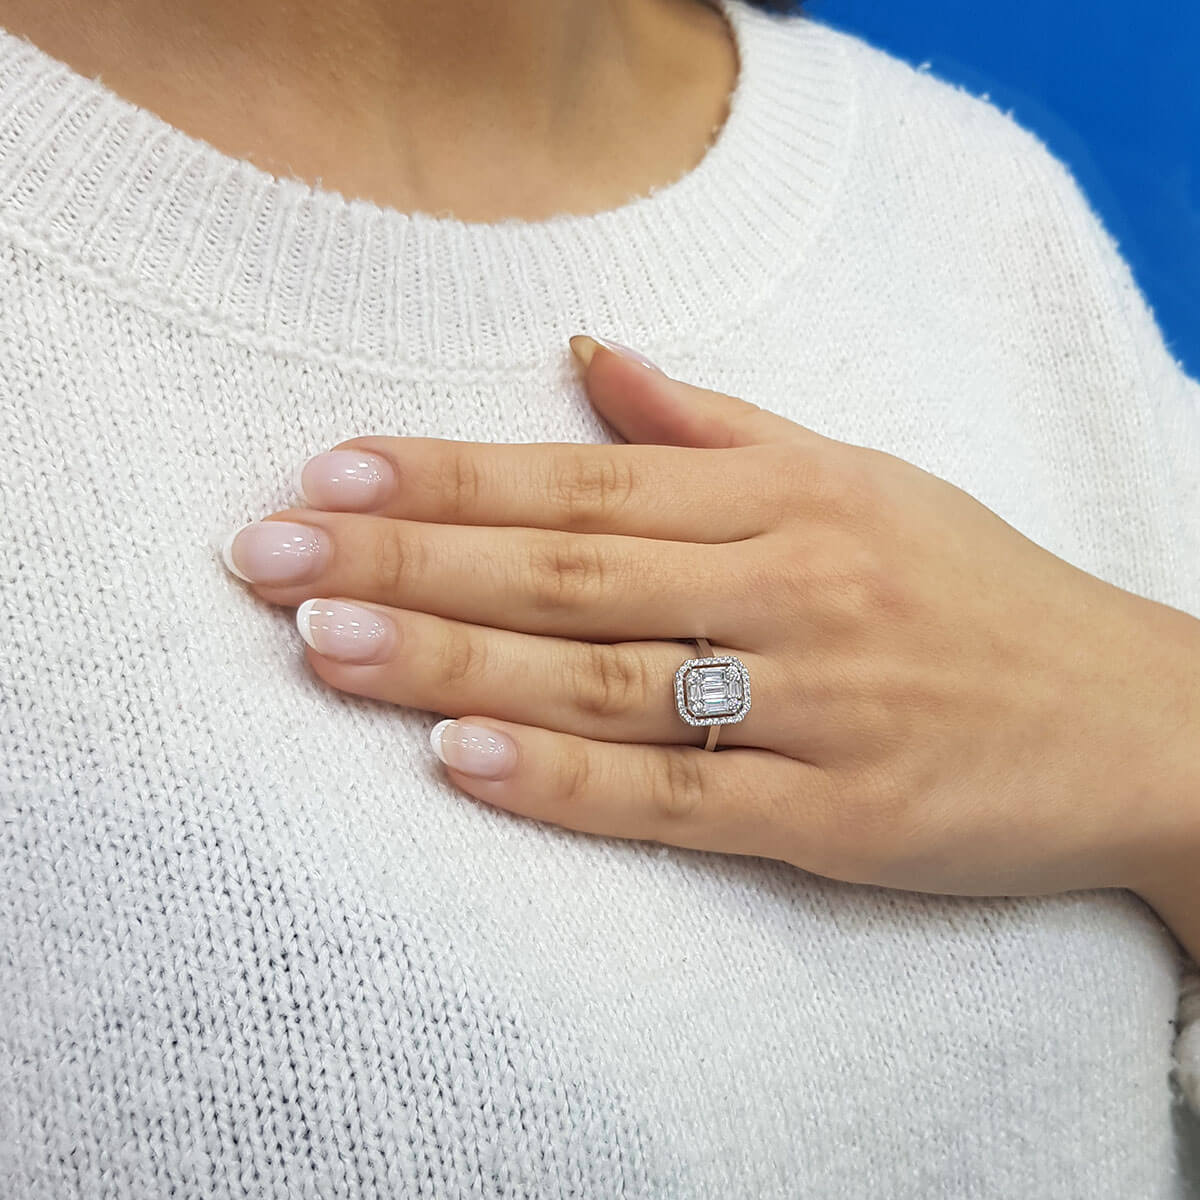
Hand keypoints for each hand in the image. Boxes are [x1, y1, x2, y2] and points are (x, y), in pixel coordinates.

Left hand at [220, 335, 1199, 898]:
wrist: (1139, 720)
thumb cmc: (981, 594)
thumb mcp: (862, 477)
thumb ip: (716, 424)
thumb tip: (592, 354)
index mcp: (789, 498)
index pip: (583, 477)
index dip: (449, 472)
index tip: (329, 469)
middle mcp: (791, 587)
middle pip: (567, 568)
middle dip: (408, 556)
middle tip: (269, 554)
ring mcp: (813, 705)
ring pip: (601, 678)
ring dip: (453, 657)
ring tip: (323, 640)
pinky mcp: (837, 816)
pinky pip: (678, 796)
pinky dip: (565, 778)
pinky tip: (461, 758)